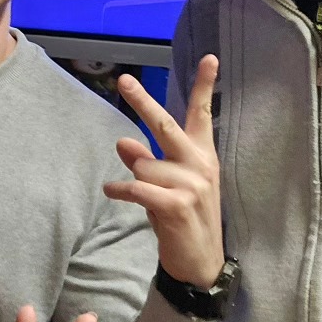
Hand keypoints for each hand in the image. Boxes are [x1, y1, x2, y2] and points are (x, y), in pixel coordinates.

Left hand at [103, 55, 223, 287]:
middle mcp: (200, 165)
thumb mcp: (166, 185)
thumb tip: (122, 141)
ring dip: (135, 178)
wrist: (200, 263)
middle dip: (144, 103)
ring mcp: (192, 185)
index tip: (210, 58)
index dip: (205, 86)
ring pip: (144, 164)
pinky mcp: (177, 205)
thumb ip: (148, 161)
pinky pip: (137, 187)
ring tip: (140, 194)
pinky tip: (111, 191)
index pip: (203, 115)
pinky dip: (121, 189)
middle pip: (167, 125)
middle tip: (124, 81)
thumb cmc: (181, 218)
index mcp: (202, 155)